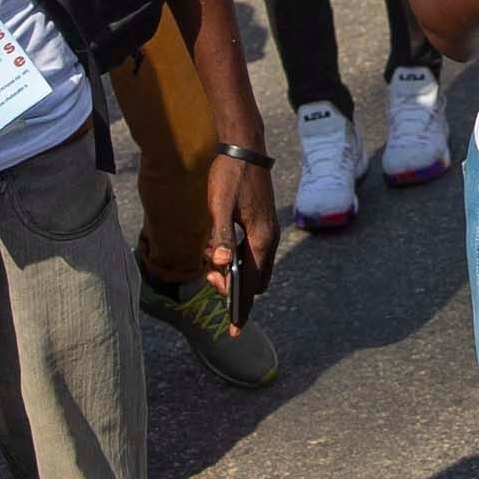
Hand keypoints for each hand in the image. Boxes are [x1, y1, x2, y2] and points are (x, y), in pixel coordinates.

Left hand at [209, 144, 281, 315]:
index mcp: (260, 239)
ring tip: (209, 262)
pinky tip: (218, 249)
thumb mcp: (220, 205)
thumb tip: (220, 265)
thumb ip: (220, 236)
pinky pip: (251, 253)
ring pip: (253, 267)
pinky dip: (236, 259)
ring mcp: (267, 232)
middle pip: (255, 281)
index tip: (234, 331)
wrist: (245, 147)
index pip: (251, 285)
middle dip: (234, 290)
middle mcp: (268, 239)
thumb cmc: (230, 175)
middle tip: (210, 281)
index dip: (241, 308)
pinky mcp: (262, 224)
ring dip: (234, 273)